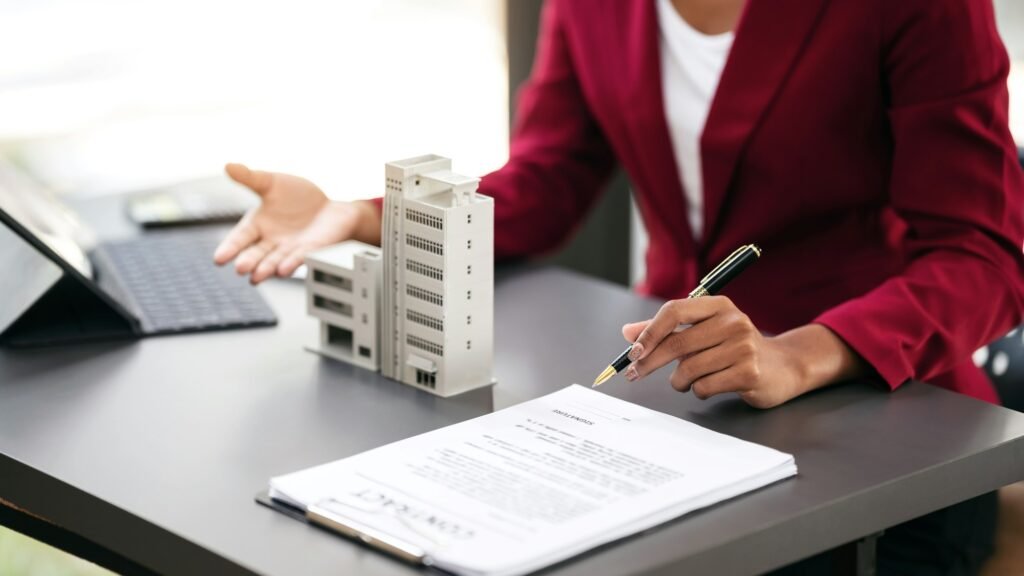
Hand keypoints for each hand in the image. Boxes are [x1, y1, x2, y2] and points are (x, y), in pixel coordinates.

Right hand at [213, 163, 379, 282]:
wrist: (332, 202)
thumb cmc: (298, 197)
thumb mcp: (272, 183)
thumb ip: (250, 178)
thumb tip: (228, 165)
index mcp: (258, 226)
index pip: (240, 238)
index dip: (229, 248)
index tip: (219, 259)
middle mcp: (272, 241)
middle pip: (256, 255)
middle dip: (248, 262)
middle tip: (240, 268)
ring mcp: (291, 248)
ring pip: (275, 262)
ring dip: (266, 269)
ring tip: (256, 276)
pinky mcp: (312, 250)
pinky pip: (300, 258)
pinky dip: (292, 264)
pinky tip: (283, 269)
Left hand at [622, 297, 864, 408]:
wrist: (782, 367)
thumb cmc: (734, 348)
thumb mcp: (703, 332)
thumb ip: (665, 331)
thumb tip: (628, 332)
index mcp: (718, 306)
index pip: (675, 311)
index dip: (650, 332)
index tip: (633, 351)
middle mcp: (733, 321)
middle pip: (677, 342)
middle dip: (650, 361)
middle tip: (635, 373)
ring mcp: (743, 347)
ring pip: (688, 369)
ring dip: (679, 381)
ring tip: (686, 382)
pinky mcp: (749, 372)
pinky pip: (704, 386)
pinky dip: (698, 391)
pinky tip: (710, 386)